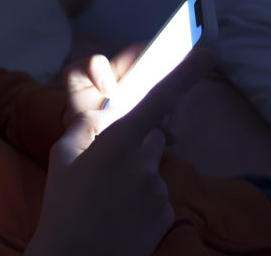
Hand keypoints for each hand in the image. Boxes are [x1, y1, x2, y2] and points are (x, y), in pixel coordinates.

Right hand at [27, 48, 214, 255]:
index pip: (158, 99)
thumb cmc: (63, 207)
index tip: (208, 53)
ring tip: (107, 200)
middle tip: (106, 167)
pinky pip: (157, 195)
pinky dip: (142, 201)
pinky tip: (120, 216)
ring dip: (135, 176)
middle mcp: (145, 162)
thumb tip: (98, 116)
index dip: (186, 73)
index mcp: (118, 142)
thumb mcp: (62, 158)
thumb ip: (83, 129)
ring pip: (152, 169)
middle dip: (136, 143)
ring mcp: (159, 190)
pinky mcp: (167, 214)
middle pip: (151, 137)